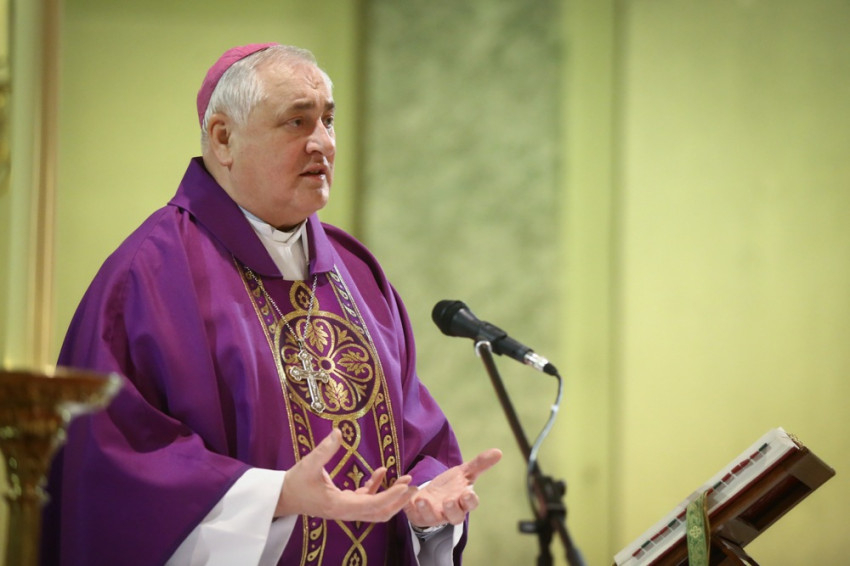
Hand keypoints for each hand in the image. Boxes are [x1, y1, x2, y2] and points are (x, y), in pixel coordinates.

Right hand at [275, 428, 416, 521]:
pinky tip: (380, 472)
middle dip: (399, 501)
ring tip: (406, 481)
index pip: (372, 505)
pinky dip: (376, 488)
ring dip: (391, 496)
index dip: (390, 495)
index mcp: (339, 505)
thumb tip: (337, 432)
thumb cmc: (294, 483)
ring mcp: (346, 509)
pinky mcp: (344, 503)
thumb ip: (323, 450)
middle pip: (380, 513)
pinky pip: (366, 500)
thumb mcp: (308, 464)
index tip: (404, 484)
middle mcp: (345, 511)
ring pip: (375, 509)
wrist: (283, 497)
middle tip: (415, 487)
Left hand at [405, 448, 501, 527]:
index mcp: (462, 501)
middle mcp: (449, 512)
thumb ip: (480, 464)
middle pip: (454, 517)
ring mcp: (432, 515)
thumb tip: (498, 451)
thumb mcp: (464, 472)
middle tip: (448, 501)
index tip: (467, 493)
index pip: (470, 505)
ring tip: (423, 499)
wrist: (430, 494)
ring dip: (427, 509)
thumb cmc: (450, 486)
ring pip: (431, 518)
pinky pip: (412, 513)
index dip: (469, 501)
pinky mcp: (416, 515)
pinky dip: (409, 504)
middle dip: (452, 510)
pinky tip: (409, 493)